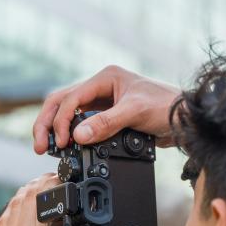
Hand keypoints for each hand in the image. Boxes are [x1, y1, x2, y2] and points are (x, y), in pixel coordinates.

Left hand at [0, 174, 76, 225]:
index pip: (50, 201)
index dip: (59, 185)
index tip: (69, 182)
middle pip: (30, 193)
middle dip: (45, 181)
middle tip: (56, 179)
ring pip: (16, 199)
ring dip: (30, 188)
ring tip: (43, 186)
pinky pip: (7, 214)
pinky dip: (17, 203)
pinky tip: (25, 205)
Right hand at [32, 65, 181, 151]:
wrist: (185, 121)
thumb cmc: (167, 107)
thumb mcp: (135, 113)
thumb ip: (106, 123)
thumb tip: (77, 136)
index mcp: (105, 78)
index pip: (71, 98)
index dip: (61, 121)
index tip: (62, 142)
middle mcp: (100, 88)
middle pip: (61, 102)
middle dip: (47, 123)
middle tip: (39, 145)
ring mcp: (102, 103)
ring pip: (67, 113)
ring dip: (55, 129)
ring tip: (46, 147)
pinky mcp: (106, 117)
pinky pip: (80, 125)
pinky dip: (69, 135)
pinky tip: (65, 147)